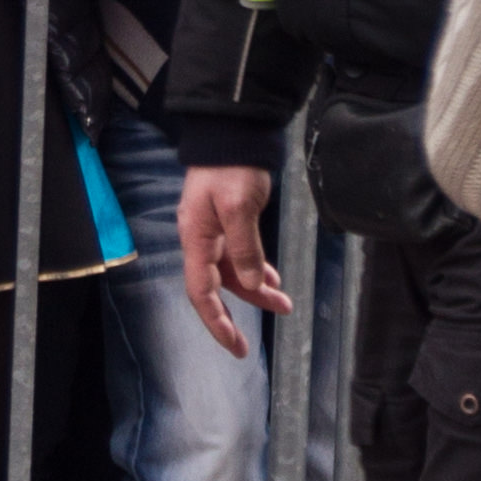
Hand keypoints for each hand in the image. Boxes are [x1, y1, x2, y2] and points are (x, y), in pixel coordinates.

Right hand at [179, 164, 282, 355]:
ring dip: (256, 290)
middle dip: (233, 316)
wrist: (233, 134)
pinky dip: (256, 270)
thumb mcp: (238, 206)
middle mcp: (201, 240)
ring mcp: (214, 232)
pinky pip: (240, 256)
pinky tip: (272, 279)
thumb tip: (253, 282)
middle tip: (249, 345)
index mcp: (196, 239)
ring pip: (232, 274)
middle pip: (214, 289)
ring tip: (285, 305)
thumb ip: (245, 246)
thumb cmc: (232, 168)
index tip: (234, 344)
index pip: (200, 292)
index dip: (215, 322)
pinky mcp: (229, 223)